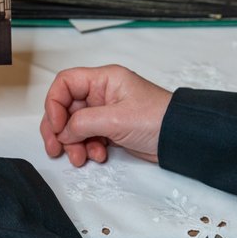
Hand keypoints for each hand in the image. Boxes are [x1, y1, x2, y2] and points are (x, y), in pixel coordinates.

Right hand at [39, 64, 171, 167]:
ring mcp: (106, 111)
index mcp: (104, 79)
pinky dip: (88, 148)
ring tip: (81, 158)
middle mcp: (102, 92)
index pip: (65, 84)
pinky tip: (98, 156)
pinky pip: (88, 137)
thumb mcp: (116, 119)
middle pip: (66, 108)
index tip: (56, 126)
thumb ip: (83, 123)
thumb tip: (62, 132)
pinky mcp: (111, 128)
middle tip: (56, 148)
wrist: (182, 139)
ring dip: (74, 143)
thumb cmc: (158, 120)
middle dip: (60, 129)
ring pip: (75, 125)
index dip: (54, 104)